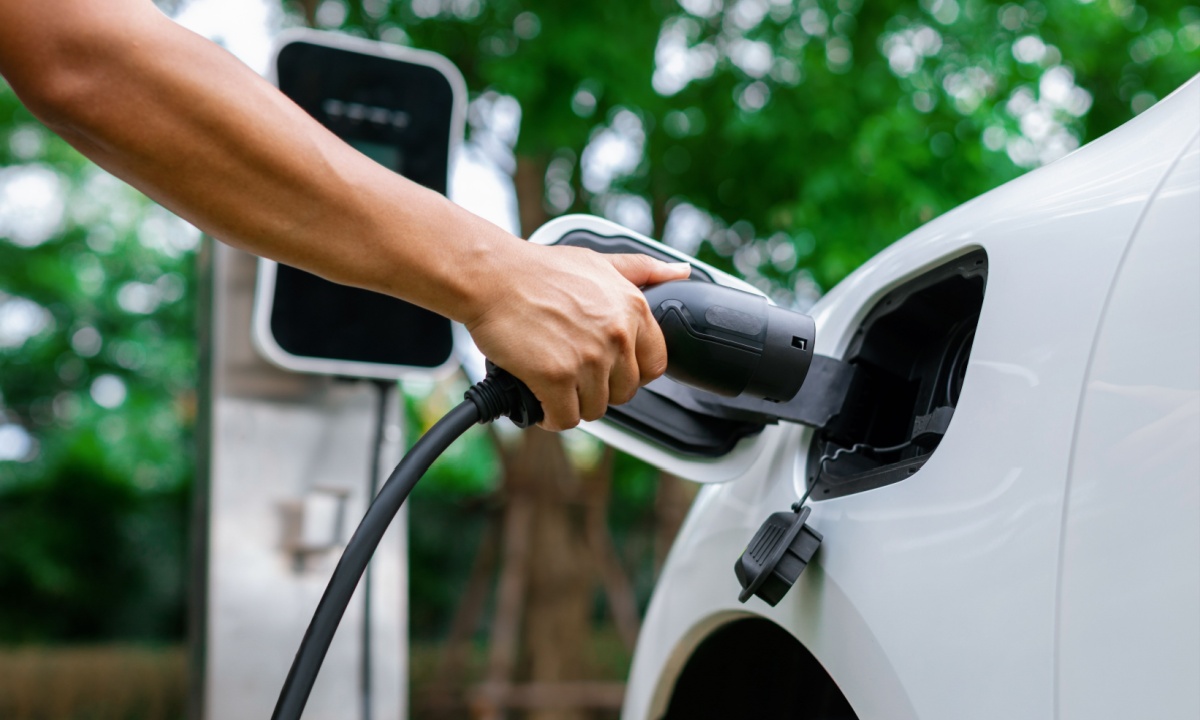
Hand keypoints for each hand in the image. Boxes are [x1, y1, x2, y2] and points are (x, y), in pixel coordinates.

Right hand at [465, 244, 691, 430]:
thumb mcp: (599, 262)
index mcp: (633, 309)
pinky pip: (565, 419)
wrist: (493, 276)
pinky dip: (551, 417)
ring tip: (553, 385)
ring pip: (595, 409)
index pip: (655, 365)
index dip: (630, 373)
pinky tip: (539, 400)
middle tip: (572, 375)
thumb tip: (681, 272)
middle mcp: (617, 335)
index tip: (609, 370)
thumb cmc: (539, 270)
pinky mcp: (556, 378)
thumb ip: (642, 270)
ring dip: (572, 403)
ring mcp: (588, 359)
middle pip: (624, 392)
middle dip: (599, 389)